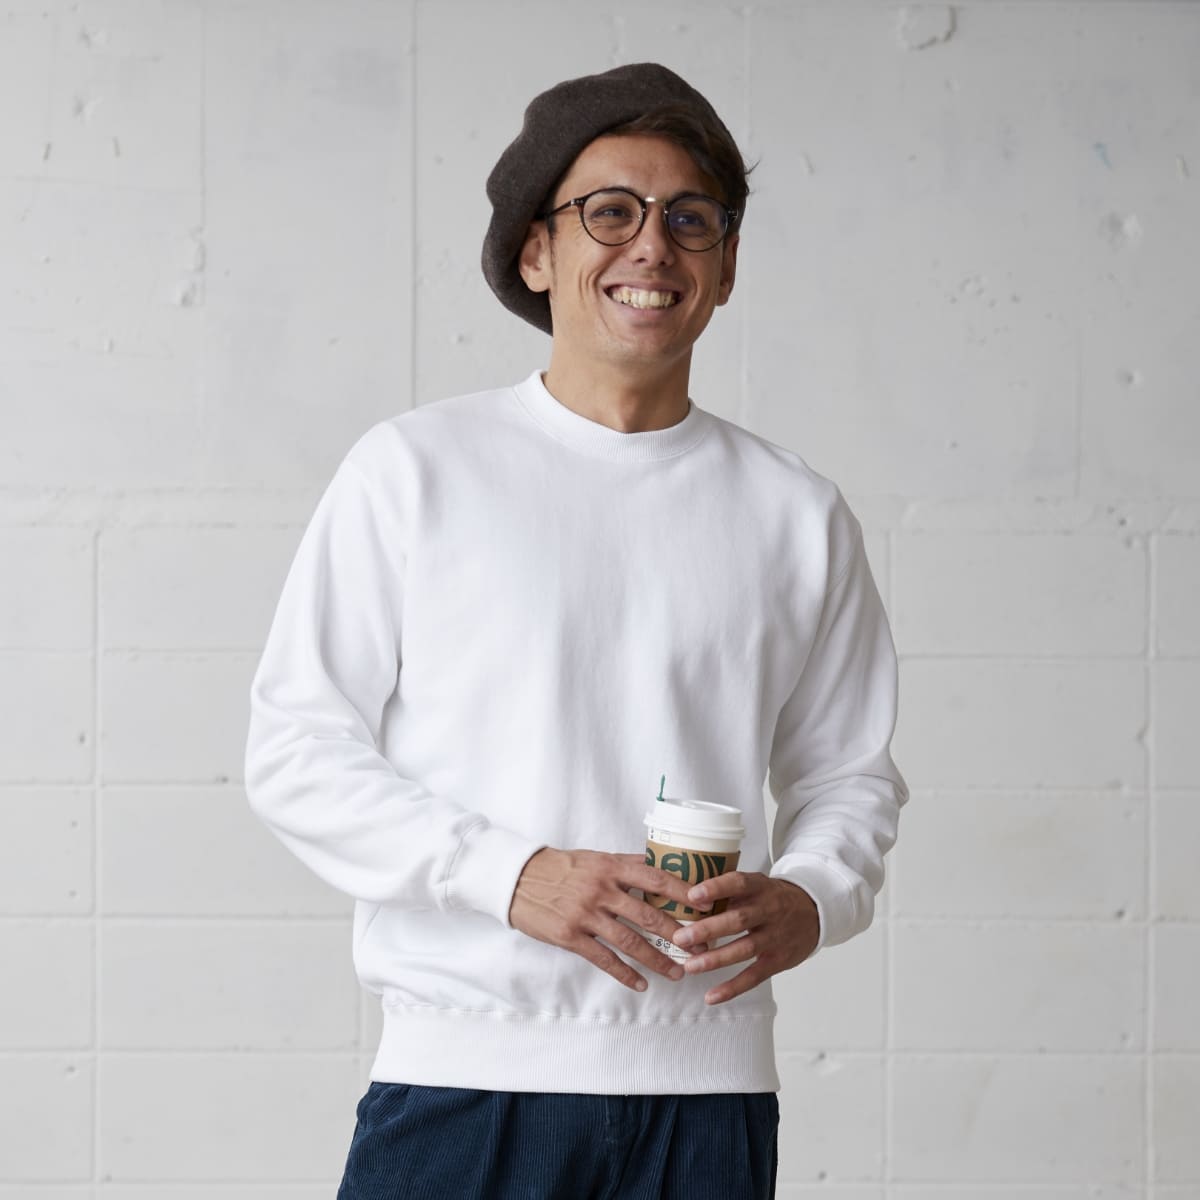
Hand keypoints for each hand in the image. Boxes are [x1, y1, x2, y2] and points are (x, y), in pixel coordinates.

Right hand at [508, 848, 696, 992]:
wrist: (518, 879)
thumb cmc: (562, 868)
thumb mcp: (596, 858)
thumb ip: (627, 865)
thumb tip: (663, 864)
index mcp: (611, 866)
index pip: (655, 877)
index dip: (683, 892)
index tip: (706, 905)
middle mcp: (602, 889)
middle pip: (648, 914)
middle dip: (679, 934)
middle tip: (702, 948)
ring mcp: (586, 914)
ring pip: (630, 941)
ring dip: (657, 960)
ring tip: (678, 973)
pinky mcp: (571, 936)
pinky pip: (604, 958)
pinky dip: (625, 974)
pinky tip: (641, 984)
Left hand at [671, 873, 819, 1004]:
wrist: (814, 912)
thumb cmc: (772, 897)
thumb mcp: (757, 884)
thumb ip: (729, 890)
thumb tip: (685, 896)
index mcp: (761, 887)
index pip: (739, 883)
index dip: (716, 888)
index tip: (692, 895)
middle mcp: (770, 911)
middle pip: (738, 920)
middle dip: (708, 930)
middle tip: (679, 938)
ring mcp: (775, 937)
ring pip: (744, 949)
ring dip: (715, 959)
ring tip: (689, 966)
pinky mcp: (778, 960)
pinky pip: (754, 976)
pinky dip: (732, 988)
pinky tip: (711, 996)